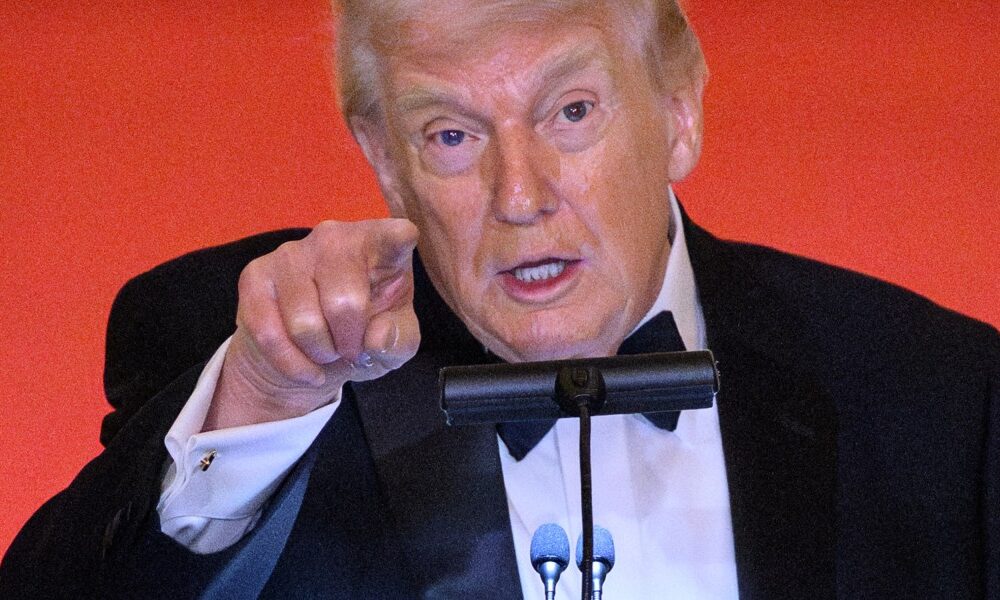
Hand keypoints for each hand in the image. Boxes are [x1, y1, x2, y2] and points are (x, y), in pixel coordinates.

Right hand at [203, 218, 419, 430]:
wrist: (311, 353)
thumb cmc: (365, 335)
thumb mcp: (396, 344)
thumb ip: (399, 340)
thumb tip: (378, 336)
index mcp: (380, 246)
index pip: (393, 234)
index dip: (396, 239)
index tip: (402, 240)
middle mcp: (334, 237)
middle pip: (344, 301)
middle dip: (349, 342)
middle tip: (350, 349)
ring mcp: (291, 252)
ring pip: (304, 322)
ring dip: (319, 353)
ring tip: (326, 351)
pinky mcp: (256, 275)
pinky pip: (269, 333)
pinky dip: (291, 363)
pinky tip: (304, 366)